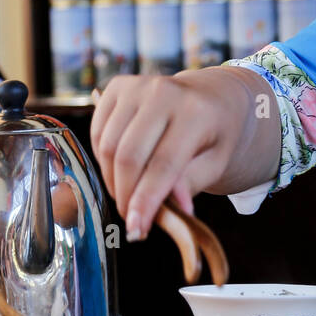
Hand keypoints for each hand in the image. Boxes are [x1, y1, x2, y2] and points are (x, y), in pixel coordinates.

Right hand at [89, 68, 255, 241]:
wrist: (212, 95)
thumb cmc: (216, 132)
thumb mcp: (216, 161)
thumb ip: (191, 183)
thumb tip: (173, 209)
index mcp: (196, 112)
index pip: (163, 165)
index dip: (146, 201)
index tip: (136, 229)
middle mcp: (164, 91)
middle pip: (129, 157)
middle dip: (126, 195)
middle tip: (132, 218)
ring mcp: (137, 85)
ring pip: (108, 146)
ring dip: (113, 180)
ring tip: (129, 195)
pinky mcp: (118, 86)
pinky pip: (98, 132)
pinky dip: (105, 159)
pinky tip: (121, 170)